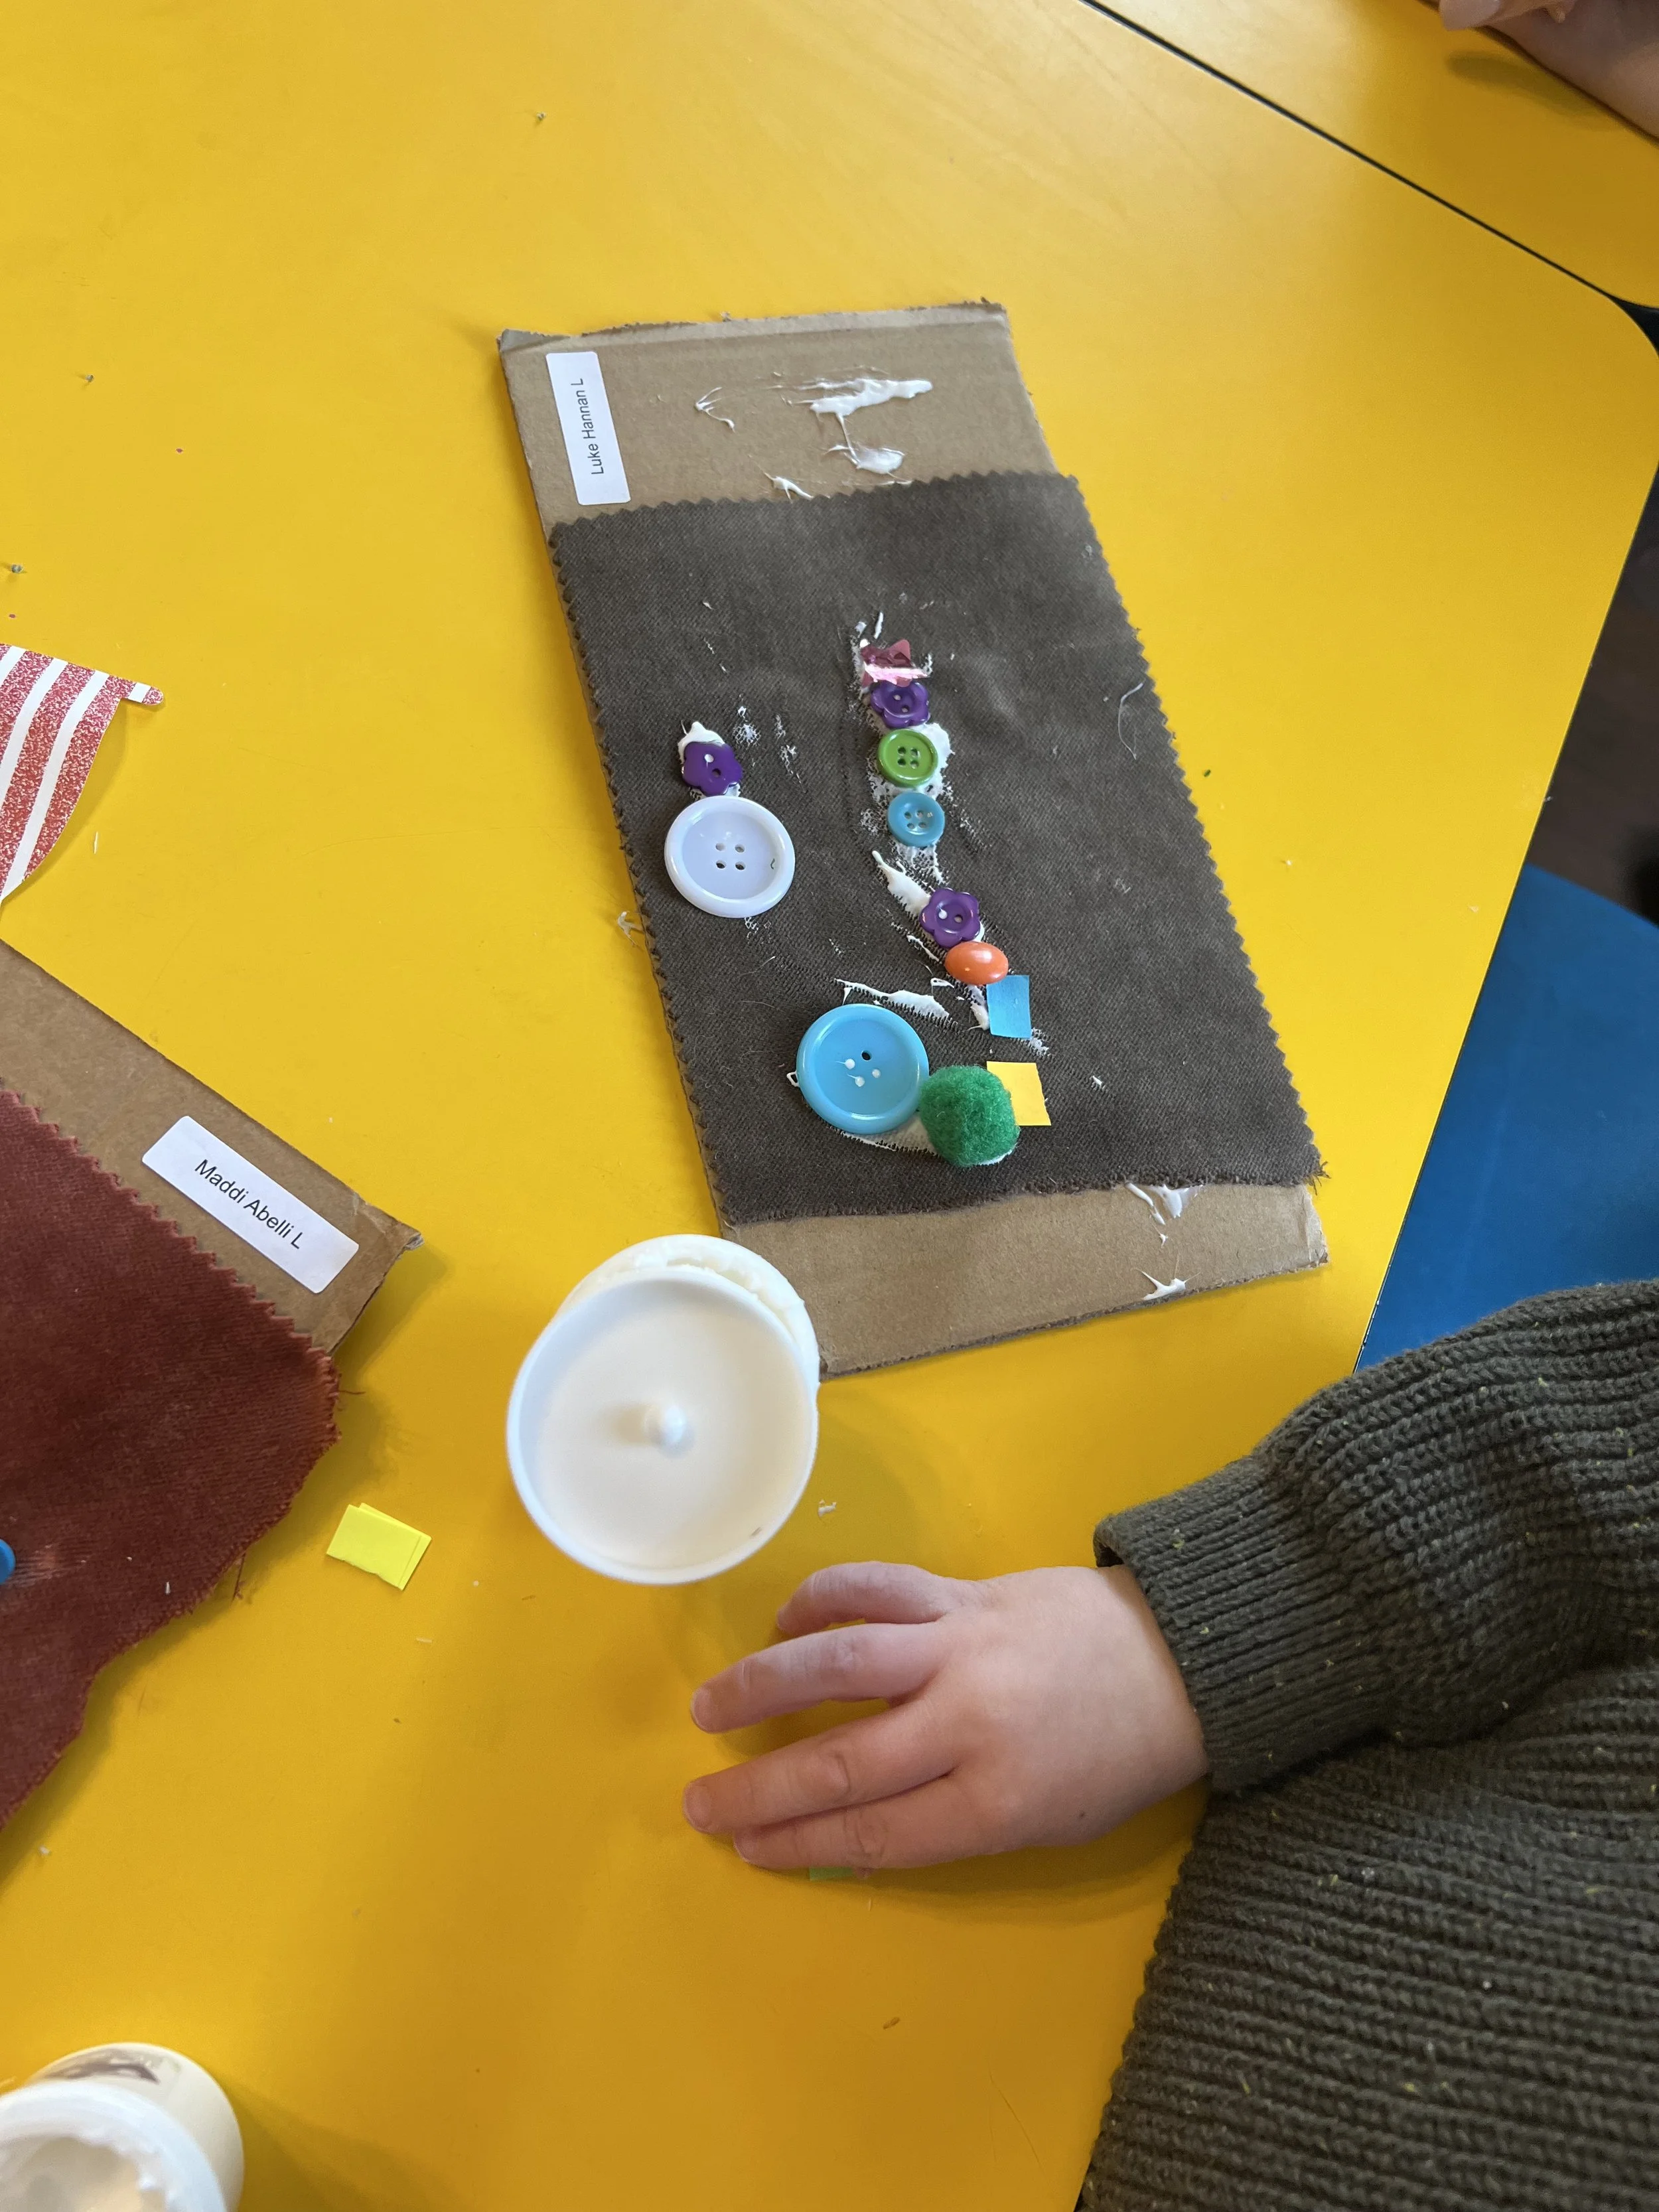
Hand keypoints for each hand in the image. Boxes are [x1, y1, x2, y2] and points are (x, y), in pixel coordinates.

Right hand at [682, 1560, 1207, 1870]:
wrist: (1181, 1661)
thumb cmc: (1110, 1759)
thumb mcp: (1040, 1822)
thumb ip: (946, 1823)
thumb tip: (845, 1830)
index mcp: (995, 1802)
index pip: (870, 1832)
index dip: (797, 1845)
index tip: (744, 1848)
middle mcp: (969, 1724)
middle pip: (840, 1762)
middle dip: (759, 1789)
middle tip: (700, 1801)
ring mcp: (962, 1648)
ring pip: (841, 1660)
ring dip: (764, 1683)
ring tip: (710, 1703)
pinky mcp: (964, 1592)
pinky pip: (878, 1587)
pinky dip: (821, 1600)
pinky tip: (784, 1622)